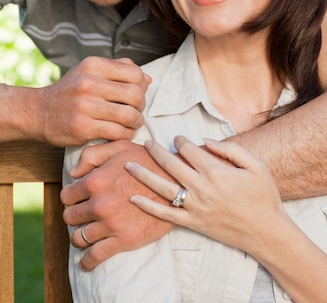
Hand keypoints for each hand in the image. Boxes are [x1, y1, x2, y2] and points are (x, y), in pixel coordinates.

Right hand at [35, 57, 149, 144]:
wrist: (38, 111)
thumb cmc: (71, 91)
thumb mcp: (90, 70)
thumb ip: (119, 69)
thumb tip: (148, 79)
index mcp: (93, 65)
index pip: (135, 73)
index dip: (142, 86)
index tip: (138, 93)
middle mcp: (89, 83)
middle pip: (135, 95)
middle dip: (142, 105)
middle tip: (137, 111)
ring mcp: (85, 106)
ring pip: (129, 116)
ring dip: (137, 122)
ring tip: (132, 123)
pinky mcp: (82, 127)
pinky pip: (117, 132)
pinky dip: (126, 134)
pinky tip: (122, 132)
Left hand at [60, 140, 174, 270]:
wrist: (176, 183)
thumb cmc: (148, 161)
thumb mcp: (120, 147)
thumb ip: (92, 155)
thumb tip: (73, 173)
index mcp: (96, 181)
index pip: (66, 196)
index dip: (71, 197)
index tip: (77, 199)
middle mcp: (99, 204)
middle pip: (70, 217)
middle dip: (75, 215)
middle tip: (82, 214)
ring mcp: (110, 224)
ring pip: (79, 238)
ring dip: (79, 236)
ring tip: (85, 233)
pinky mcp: (123, 240)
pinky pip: (95, 257)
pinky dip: (87, 262)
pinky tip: (86, 262)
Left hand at [126, 136, 284, 254]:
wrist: (267, 232)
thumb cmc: (264, 196)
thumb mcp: (256, 165)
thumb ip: (231, 149)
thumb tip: (205, 141)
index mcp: (216, 171)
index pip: (189, 149)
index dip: (180, 140)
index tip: (177, 137)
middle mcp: (201, 188)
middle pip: (171, 164)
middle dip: (156, 151)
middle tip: (146, 142)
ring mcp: (195, 207)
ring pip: (162, 187)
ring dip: (144, 174)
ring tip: (129, 164)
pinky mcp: (193, 223)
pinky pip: (165, 214)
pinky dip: (148, 207)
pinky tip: (134, 198)